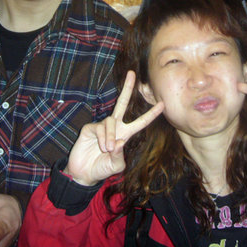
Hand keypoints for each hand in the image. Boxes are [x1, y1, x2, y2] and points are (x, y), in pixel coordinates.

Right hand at [64, 71, 164, 185]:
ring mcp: (101, 126)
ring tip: (107, 149)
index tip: (163, 104)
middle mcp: (115, 127)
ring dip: (110, 136)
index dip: (151, 114)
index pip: (141, 122)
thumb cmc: (102, 168)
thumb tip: (119, 142)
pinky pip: (100, 128)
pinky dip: (102, 138)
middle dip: (127, 88)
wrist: (83, 173)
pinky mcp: (90, 128)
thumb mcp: (115, 166)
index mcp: (125, 134)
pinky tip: (100, 146)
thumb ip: (119, 156)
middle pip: (122, 103)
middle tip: (132, 73)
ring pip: (110, 122)